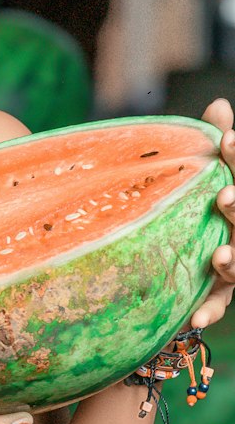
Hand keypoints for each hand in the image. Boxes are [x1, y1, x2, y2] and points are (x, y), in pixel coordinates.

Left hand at [190, 97, 234, 330]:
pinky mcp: (221, 291)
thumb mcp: (207, 172)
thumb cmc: (201, 203)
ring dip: (232, 261)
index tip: (227, 140)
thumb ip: (216, 140)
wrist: (192, 256)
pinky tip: (196, 319)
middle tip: (224, 197)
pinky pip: (218, 303)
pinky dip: (209, 311)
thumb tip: (220, 104)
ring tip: (220, 257)